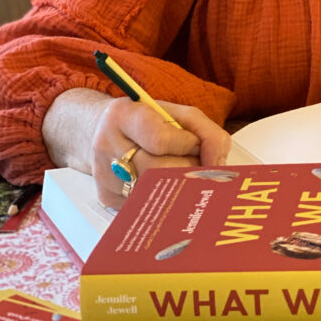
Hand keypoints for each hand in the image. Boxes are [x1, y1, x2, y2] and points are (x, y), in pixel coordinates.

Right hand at [92, 96, 230, 208]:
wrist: (101, 131)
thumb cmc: (147, 121)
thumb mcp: (177, 113)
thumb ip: (206, 132)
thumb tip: (218, 165)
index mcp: (123, 116)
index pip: (160, 139)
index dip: (186, 144)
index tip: (194, 143)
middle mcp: (106, 146)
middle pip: (159, 170)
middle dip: (188, 169)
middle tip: (195, 163)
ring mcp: (104, 175)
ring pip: (155, 193)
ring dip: (180, 186)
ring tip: (183, 173)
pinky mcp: (108, 198)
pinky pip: (147, 206)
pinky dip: (165, 199)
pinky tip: (167, 186)